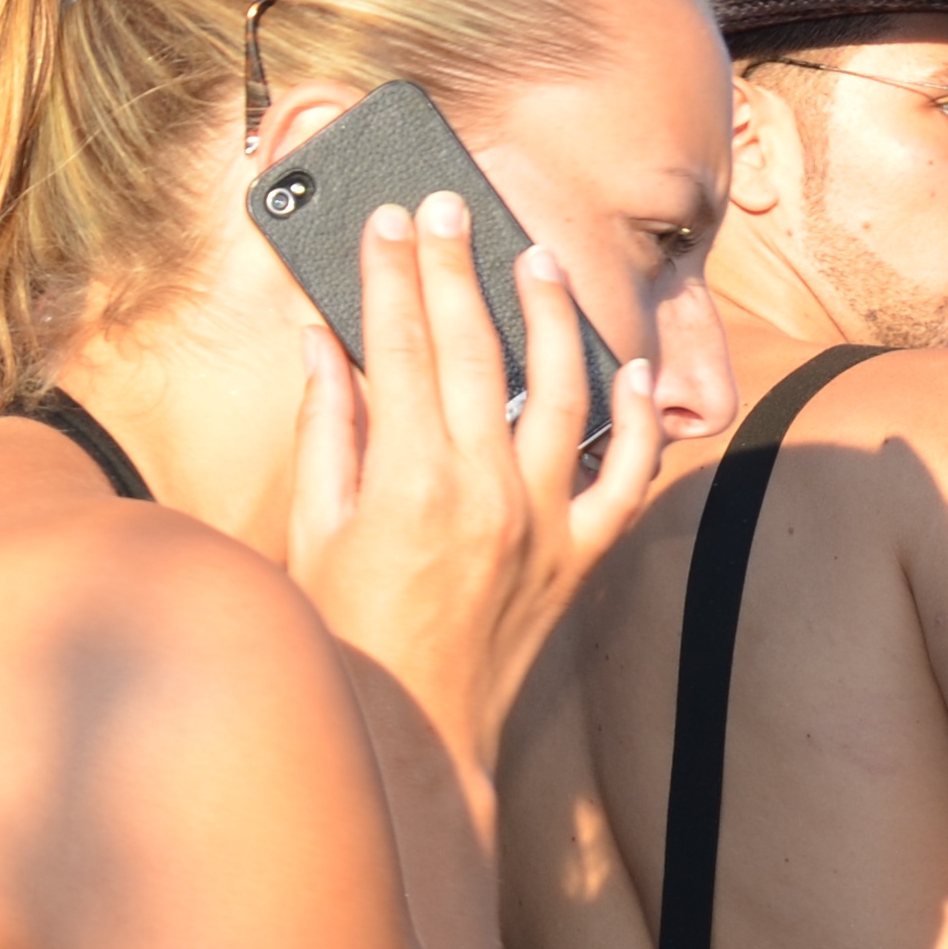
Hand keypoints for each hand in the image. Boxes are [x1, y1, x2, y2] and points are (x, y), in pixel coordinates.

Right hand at [284, 191, 660, 759]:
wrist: (417, 743)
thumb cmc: (349, 643)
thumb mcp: (314, 534)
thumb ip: (328, 432)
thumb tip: (323, 344)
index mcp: (409, 483)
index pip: (399, 346)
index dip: (390, 275)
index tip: (386, 222)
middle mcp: (486, 492)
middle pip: (474, 348)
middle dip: (457, 266)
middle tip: (446, 206)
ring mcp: (544, 522)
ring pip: (562, 389)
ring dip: (549, 314)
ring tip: (533, 259)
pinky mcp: (579, 555)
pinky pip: (626, 474)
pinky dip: (633, 417)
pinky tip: (626, 365)